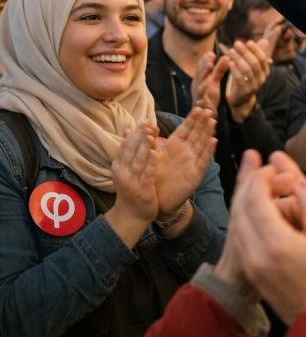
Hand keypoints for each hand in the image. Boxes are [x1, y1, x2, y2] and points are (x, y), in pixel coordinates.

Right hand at [107, 123, 159, 246]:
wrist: (131, 215)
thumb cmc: (131, 188)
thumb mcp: (126, 169)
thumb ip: (129, 150)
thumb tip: (128, 129)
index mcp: (119, 165)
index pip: (126, 146)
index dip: (135, 133)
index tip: (144, 121)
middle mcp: (123, 172)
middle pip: (131, 151)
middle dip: (140, 136)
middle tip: (148, 122)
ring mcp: (131, 181)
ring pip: (138, 160)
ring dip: (144, 146)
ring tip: (151, 133)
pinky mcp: (142, 189)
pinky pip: (147, 174)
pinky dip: (150, 163)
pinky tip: (156, 153)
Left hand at [154, 107, 216, 220]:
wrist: (157, 199)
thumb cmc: (154, 177)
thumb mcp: (150, 156)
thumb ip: (147, 140)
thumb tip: (141, 124)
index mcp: (175, 146)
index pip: (186, 129)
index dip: (192, 119)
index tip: (198, 107)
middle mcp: (186, 152)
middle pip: (196, 134)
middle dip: (202, 122)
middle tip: (208, 110)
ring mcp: (192, 162)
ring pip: (202, 144)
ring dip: (207, 132)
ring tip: (212, 121)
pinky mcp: (195, 174)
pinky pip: (203, 161)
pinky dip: (209, 151)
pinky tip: (213, 141)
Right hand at [192, 51, 230, 111]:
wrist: (205, 114)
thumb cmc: (209, 95)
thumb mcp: (214, 81)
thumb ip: (219, 70)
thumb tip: (226, 57)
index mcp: (200, 79)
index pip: (201, 68)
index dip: (205, 60)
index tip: (211, 53)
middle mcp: (197, 86)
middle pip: (199, 75)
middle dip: (204, 67)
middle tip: (210, 59)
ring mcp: (198, 95)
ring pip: (199, 87)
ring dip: (203, 78)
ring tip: (209, 70)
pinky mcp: (201, 105)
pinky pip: (200, 100)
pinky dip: (203, 95)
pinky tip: (207, 88)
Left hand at [224, 39, 271, 121]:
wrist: (241, 98)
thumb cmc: (245, 78)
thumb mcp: (251, 66)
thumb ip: (257, 54)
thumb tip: (265, 41)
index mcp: (265, 71)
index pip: (263, 58)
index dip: (256, 49)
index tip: (247, 41)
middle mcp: (262, 79)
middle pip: (255, 63)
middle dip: (245, 52)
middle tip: (236, 44)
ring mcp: (254, 86)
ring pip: (247, 70)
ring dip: (238, 58)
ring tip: (230, 51)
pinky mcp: (244, 91)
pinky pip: (239, 78)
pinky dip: (234, 69)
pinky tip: (229, 62)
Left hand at [231, 151, 305, 323]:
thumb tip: (292, 175)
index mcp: (277, 244)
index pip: (256, 197)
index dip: (264, 175)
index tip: (278, 165)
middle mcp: (256, 253)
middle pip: (241, 204)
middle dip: (254, 181)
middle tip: (273, 171)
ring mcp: (250, 262)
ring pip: (237, 216)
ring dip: (250, 196)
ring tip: (271, 184)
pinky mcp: (250, 267)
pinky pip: (241, 231)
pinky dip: (249, 212)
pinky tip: (266, 206)